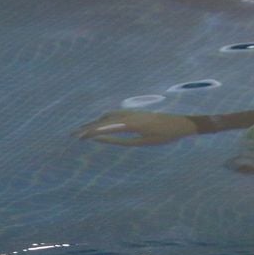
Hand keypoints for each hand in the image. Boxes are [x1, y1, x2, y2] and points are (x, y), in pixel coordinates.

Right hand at [75, 110, 197, 144]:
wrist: (181, 124)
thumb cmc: (163, 136)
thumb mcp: (141, 142)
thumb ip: (120, 140)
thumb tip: (102, 139)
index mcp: (129, 124)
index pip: (103, 127)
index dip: (88, 132)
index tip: (77, 137)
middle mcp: (128, 115)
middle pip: (102, 120)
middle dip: (87, 127)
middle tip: (72, 135)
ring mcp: (132, 112)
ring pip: (108, 116)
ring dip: (95, 122)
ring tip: (83, 130)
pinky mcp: (135, 112)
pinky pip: (115, 114)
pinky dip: (104, 119)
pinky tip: (100, 124)